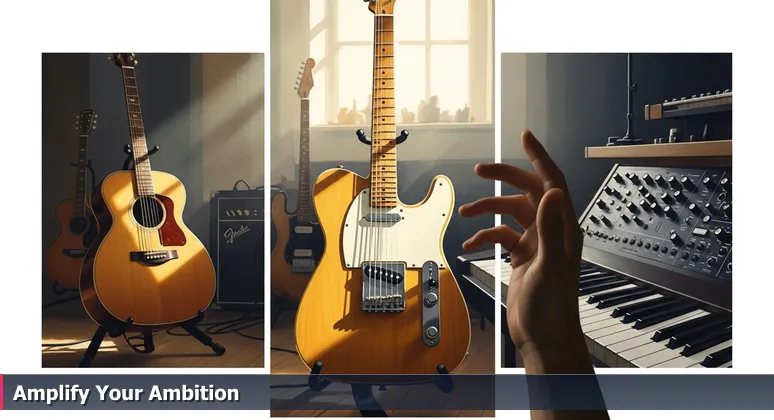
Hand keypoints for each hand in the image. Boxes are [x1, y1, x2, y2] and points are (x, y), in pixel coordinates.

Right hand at [459, 130, 583, 352]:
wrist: (544, 337)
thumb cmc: (551, 306)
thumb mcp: (549, 264)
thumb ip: (549, 226)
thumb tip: (550, 190)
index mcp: (564, 227)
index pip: (553, 182)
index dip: (539, 157)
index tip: (524, 136)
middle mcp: (551, 230)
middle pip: (527, 192)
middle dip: (504, 178)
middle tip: (480, 169)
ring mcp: (536, 243)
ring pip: (510, 214)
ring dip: (487, 210)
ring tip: (465, 211)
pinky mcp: (523, 256)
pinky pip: (501, 236)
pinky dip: (485, 236)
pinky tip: (471, 245)